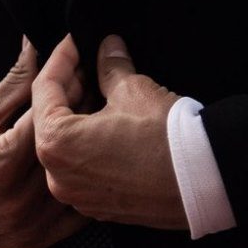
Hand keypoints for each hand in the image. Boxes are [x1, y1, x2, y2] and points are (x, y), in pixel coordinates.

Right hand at [0, 37, 86, 247]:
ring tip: (88, 120)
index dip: (66, 84)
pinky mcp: (31, 243)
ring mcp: (26, 227)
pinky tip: (81, 164)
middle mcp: (16, 202)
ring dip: (84, 149)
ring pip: (74, 181)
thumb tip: (39, 44)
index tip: (77, 62)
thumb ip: (15, 82)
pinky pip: (72, 216)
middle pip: (66, 148)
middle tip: (92, 86)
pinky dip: (80, 187)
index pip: (49, 118)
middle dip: (81, 112)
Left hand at [32, 34, 188, 230]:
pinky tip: (110, 120)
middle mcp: (58, 177)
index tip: (75, 41)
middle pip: (52, 119)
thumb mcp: (132, 90)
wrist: (203, 181)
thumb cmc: (164, 138)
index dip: (61, 58)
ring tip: (102, 86)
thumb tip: (108, 48)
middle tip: (90, 60)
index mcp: (56, 144)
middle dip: (71, 86)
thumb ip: (110, 66)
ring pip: (67, 145)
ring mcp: (79, 196)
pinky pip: (84, 167)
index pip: (44, 90)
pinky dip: (90, 142)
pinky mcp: (100, 206)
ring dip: (80, 114)